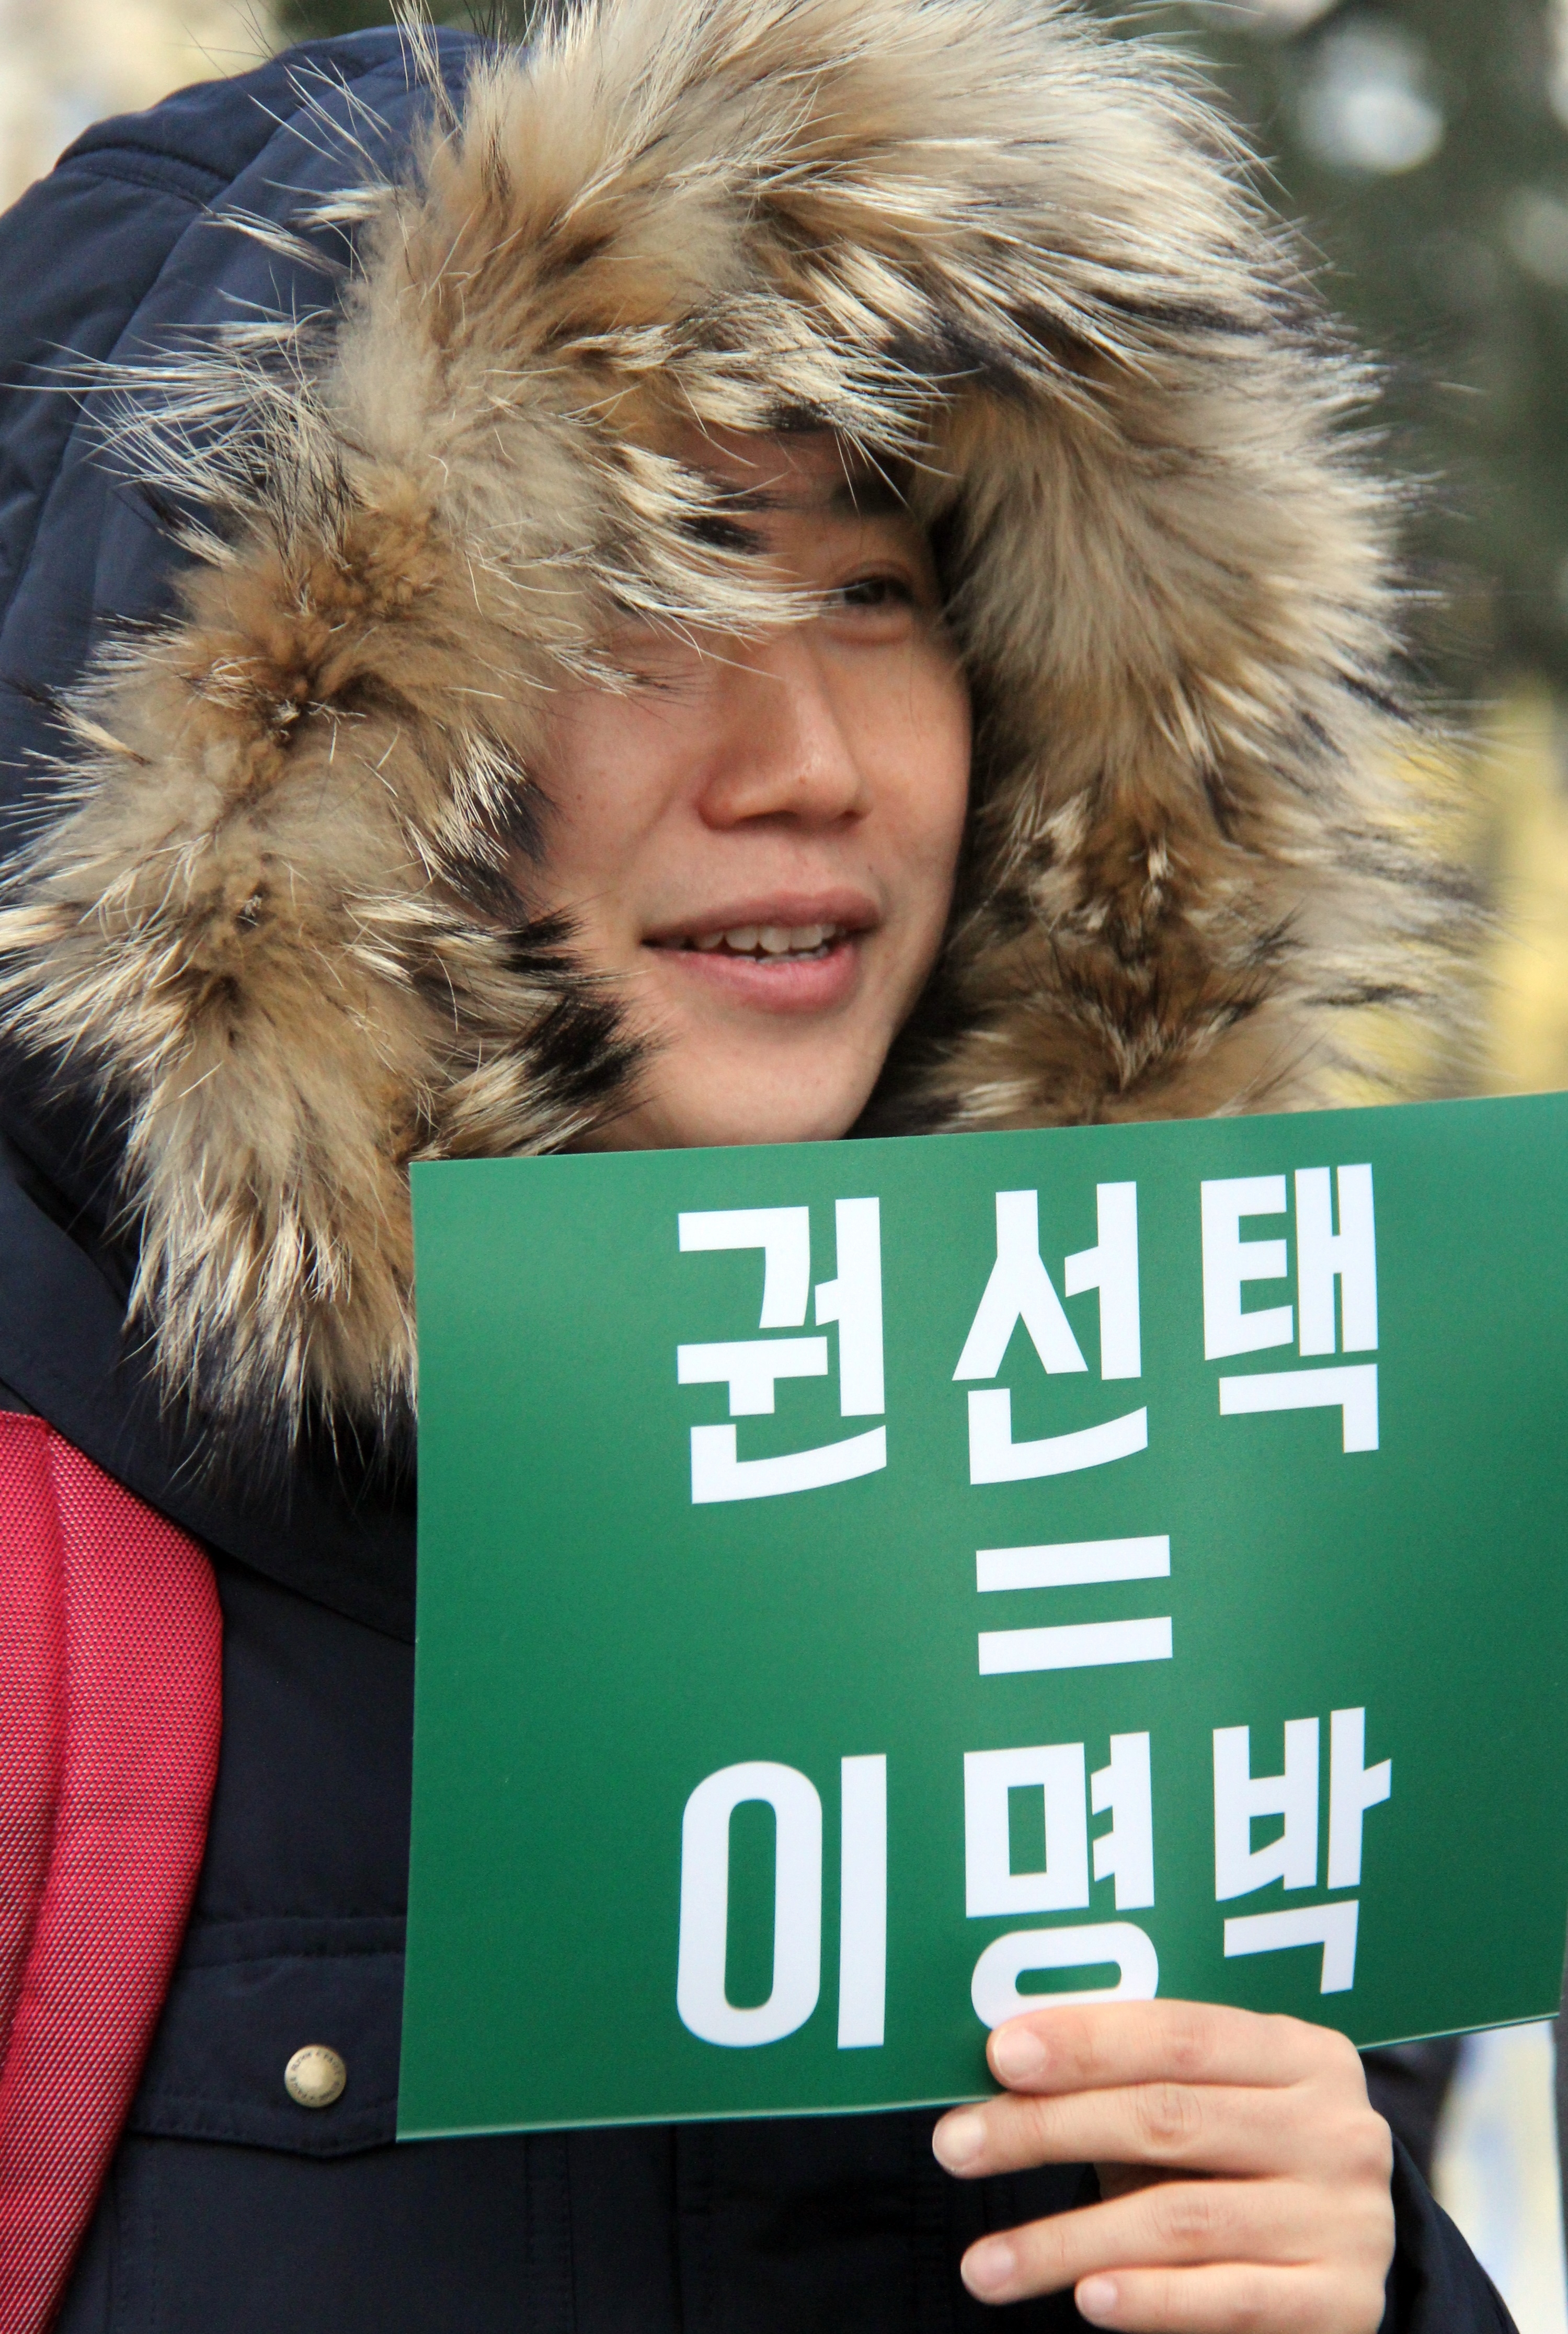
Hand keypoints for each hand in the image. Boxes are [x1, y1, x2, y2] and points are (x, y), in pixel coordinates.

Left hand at [930, 1999, 1393, 2329]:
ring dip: (1066, 2241)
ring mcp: (1345, 2220)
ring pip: (1180, 2220)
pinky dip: (1150, 2300)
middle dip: (1047, 2129)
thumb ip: (1129, 2076)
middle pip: (1167, 2119)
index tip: (998, 2056)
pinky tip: (1085, 2299)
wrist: (1342, 2256)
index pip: (1178, 2034)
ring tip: (983, 2263)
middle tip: (956, 2145)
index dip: (1085, 2042)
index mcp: (1300, 2052)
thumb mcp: (1205, 2102)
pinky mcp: (1338, 2303)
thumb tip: (1001, 2060)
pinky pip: (1227, 2300)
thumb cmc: (1237, 2159)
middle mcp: (1334, 2129)